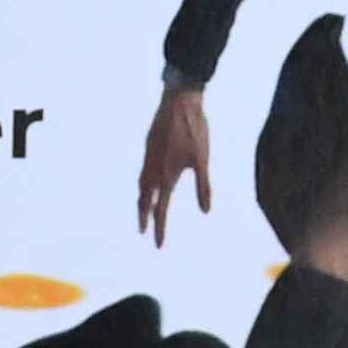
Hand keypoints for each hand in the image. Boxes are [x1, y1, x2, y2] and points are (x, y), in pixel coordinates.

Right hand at [138, 84, 211, 241]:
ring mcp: (148, 157)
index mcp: (165, 176)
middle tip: (143, 231)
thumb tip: (206, 211)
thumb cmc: (194, 130)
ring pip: (141, 184)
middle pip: (144, 199)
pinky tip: (149, 180)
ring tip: (144, 209)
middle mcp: (152, 169)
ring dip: (142, 199)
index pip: (161, 210)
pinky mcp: (148, 146)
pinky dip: (143, 183)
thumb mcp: (202, 161)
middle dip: (144, 217)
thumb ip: (203, 187)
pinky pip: (142, 170)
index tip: (158, 245)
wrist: (179, 101)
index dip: (159, 229)